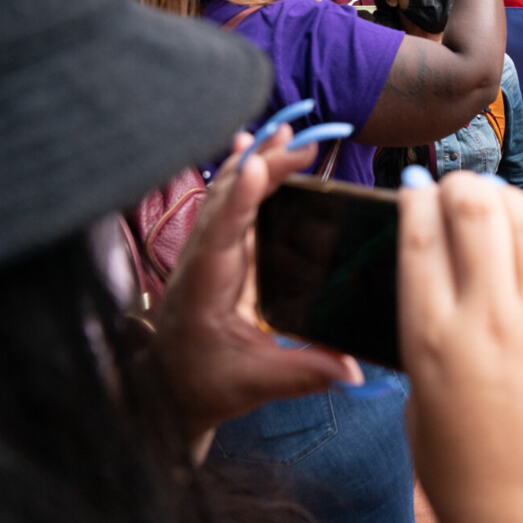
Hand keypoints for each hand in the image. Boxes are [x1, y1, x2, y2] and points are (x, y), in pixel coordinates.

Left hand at [152, 126, 362, 460]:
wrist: (168, 391)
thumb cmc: (204, 387)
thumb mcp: (253, 386)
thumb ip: (303, 373)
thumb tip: (354, 367)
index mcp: (203, 290)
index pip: (221, 235)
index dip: (239, 199)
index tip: (255, 165)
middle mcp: (201, 262)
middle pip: (226, 200)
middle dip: (261, 166)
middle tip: (300, 142)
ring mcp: (209, 253)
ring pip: (227, 194)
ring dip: (255, 160)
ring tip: (286, 131)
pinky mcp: (221, 252)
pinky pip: (232, 203)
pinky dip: (246, 173)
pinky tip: (257, 150)